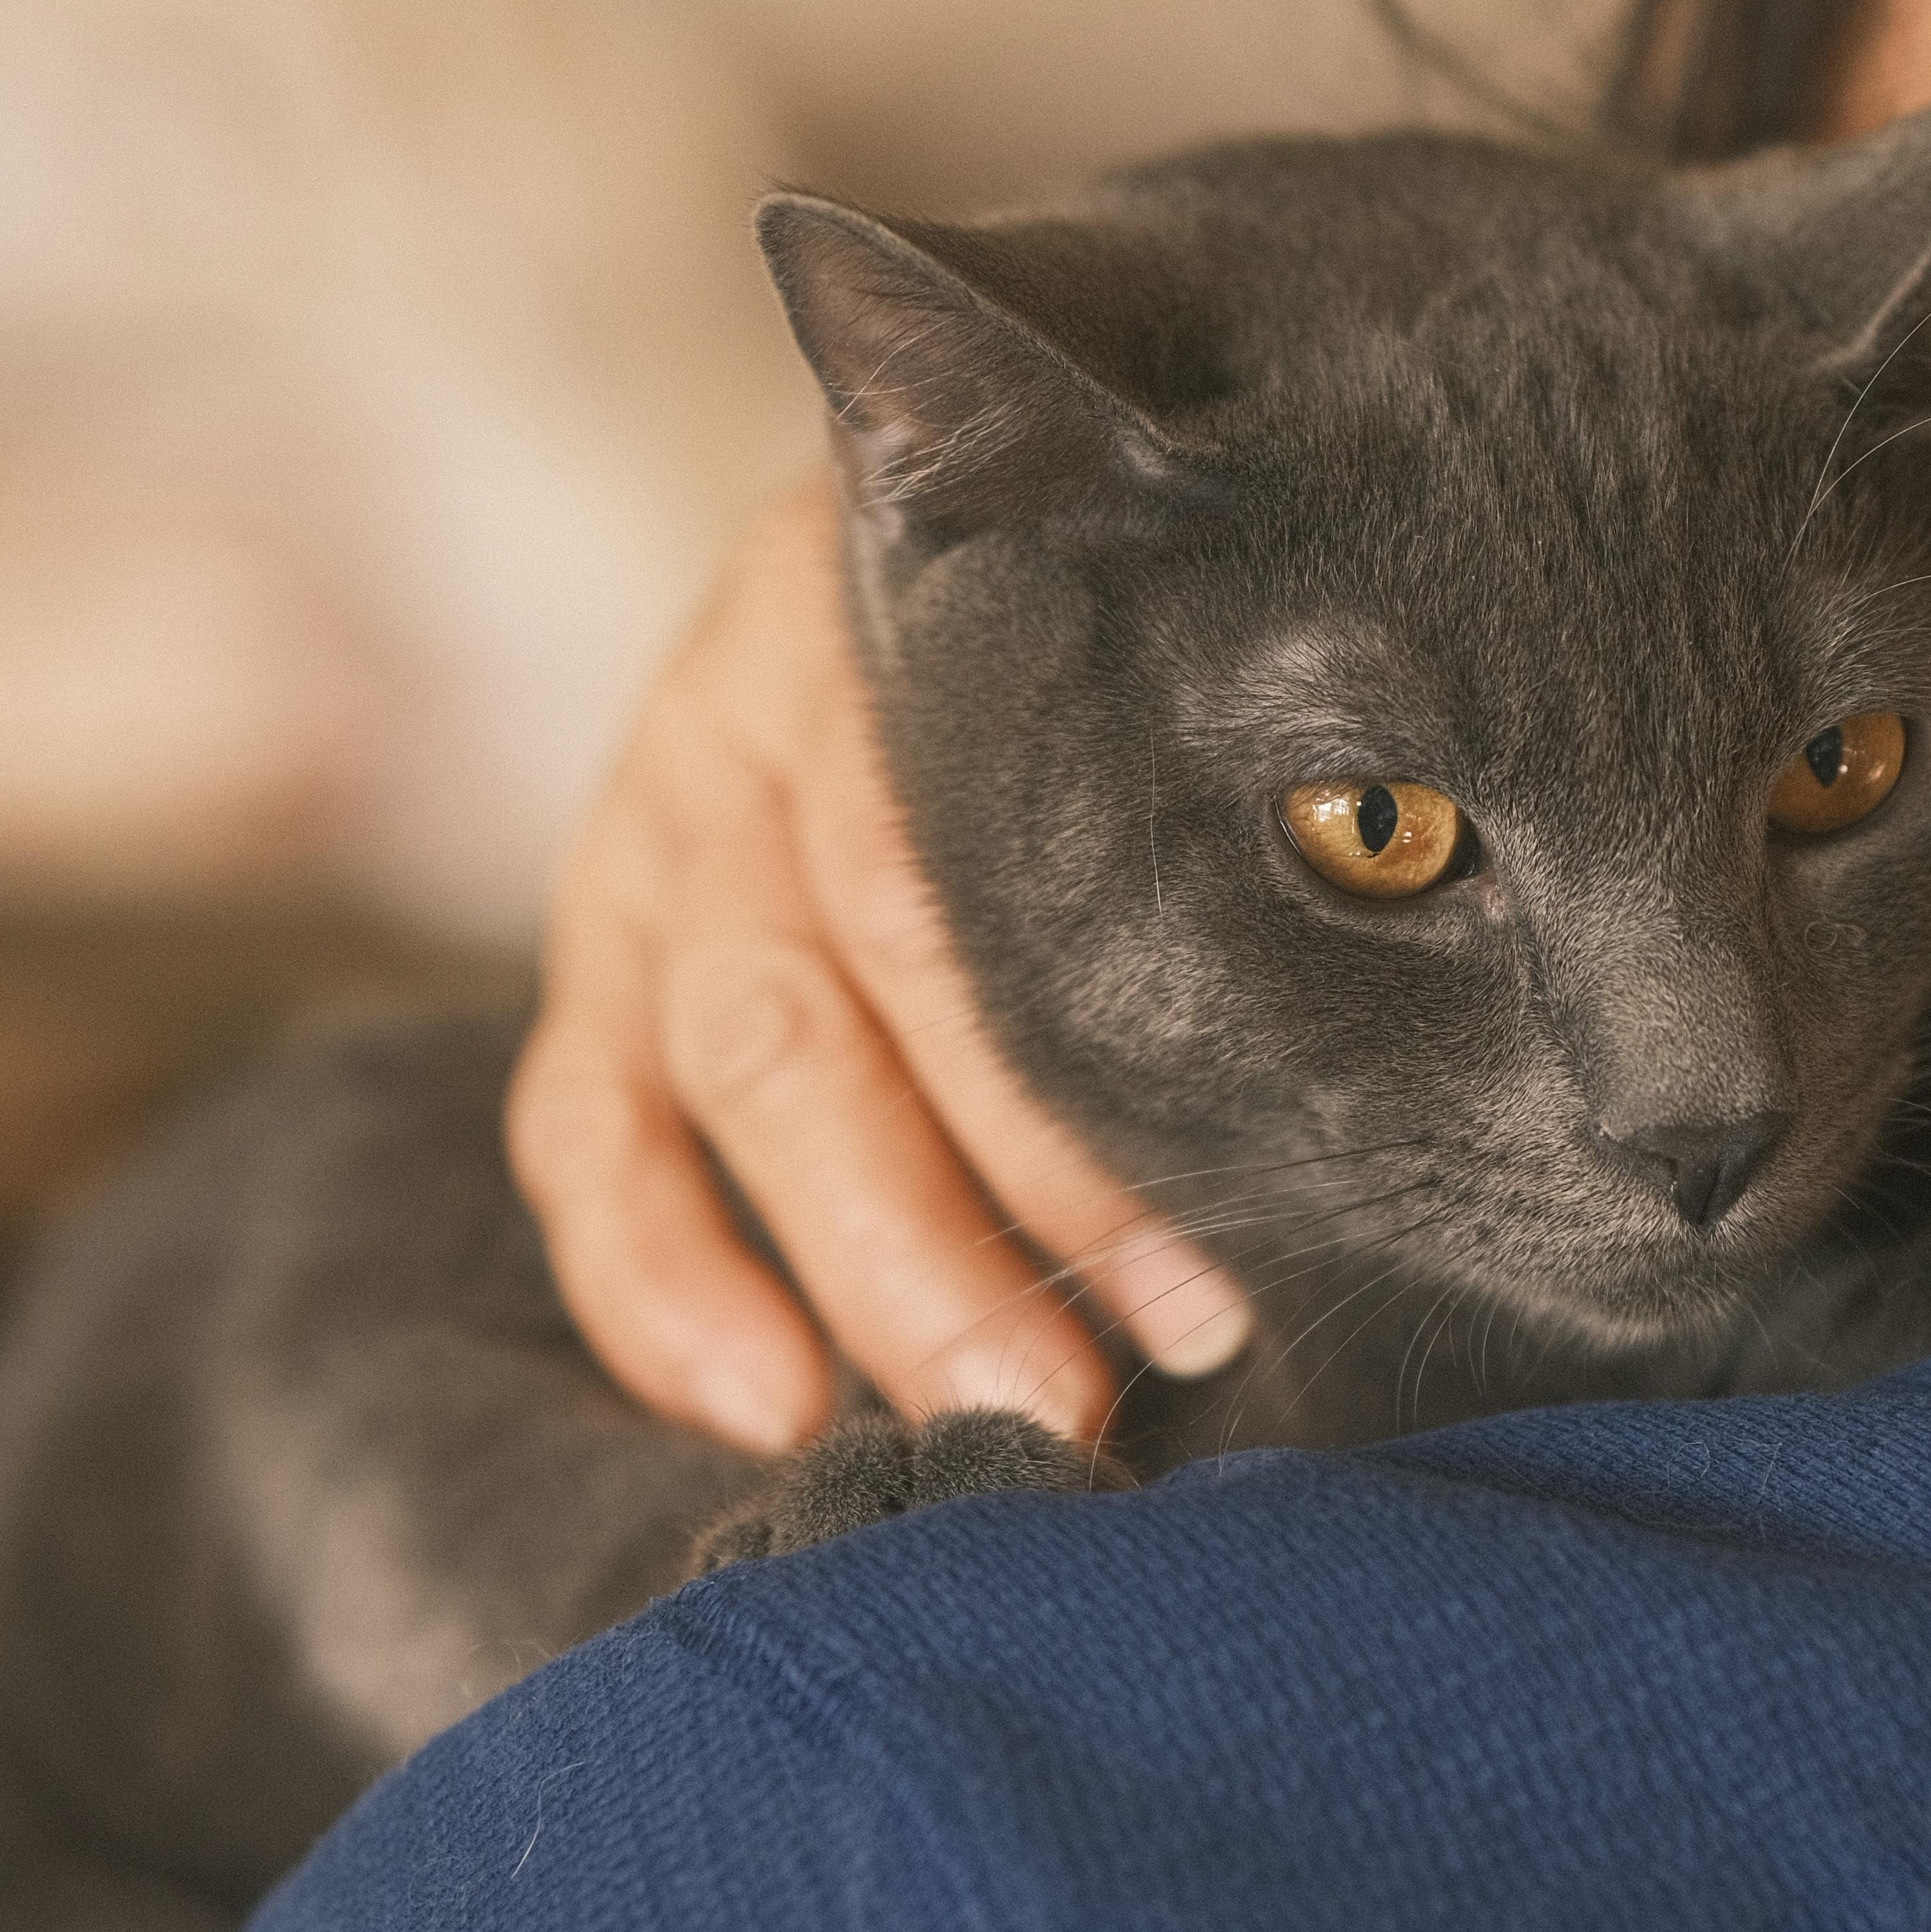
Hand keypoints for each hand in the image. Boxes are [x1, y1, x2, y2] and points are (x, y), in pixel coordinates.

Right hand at [507, 472, 1250, 1454]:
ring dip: (858, 1267)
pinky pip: (581, 1124)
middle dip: (961, 1234)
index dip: (1084, 1113)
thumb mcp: (1158, 700)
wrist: (960, 514)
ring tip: (973, 1417)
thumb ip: (1222, 857)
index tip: (1201, 1287)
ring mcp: (663, 818)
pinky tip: (761, 1404)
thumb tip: (1349, 1125)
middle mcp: (764, 711)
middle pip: (844, 985)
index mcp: (926, 639)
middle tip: (1080, 1401)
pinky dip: (656, 1279)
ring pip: (728, 1061)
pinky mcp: (601, 930)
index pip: (976, 887)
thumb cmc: (1114, 684)